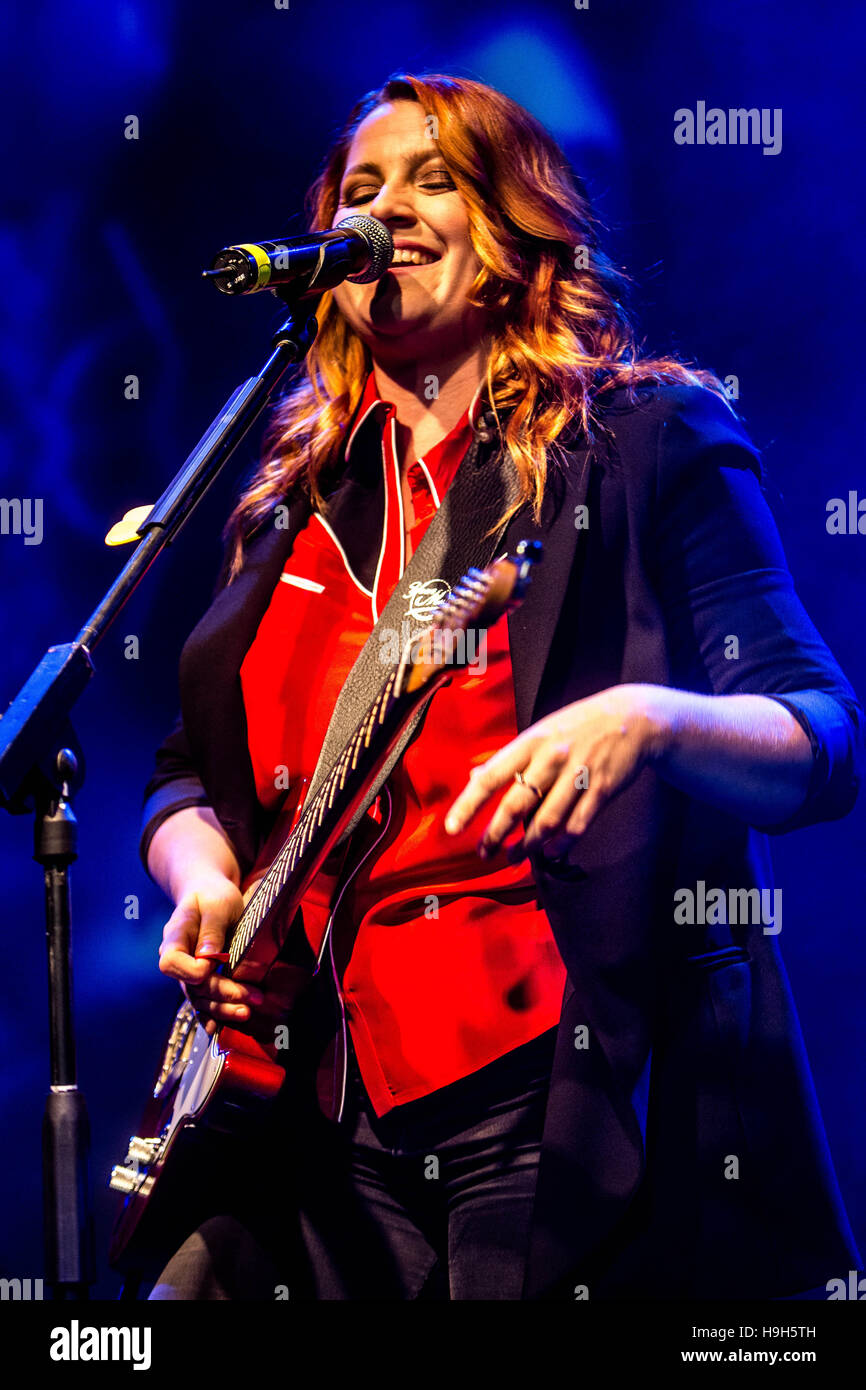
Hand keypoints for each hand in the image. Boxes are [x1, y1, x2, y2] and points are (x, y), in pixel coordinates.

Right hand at [157, 873, 262, 1036]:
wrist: (211, 894)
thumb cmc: (214, 895)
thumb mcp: (217, 904)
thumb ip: (211, 930)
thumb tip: (208, 957)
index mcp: (175, 937)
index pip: (171, 963)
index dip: (193, 971)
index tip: (216, 965)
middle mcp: (178, 958)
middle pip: (191, 986)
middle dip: (221, 994)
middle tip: (252, 997)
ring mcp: (188, 970)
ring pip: (199, 998)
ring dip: (223, 1008)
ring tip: (247, 1012)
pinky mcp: (202, 978)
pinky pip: (203, 1000)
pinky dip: (213, 1014)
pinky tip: (220, 1028)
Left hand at [444, 684, 670, 863]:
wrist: (633, 717)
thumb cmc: (578, 726)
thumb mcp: (541, 732)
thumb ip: (510, 758)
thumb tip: (475, 777)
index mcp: (530, 742)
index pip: (491, 776)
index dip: (469, 805)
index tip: (452, 829)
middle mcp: (551, 758)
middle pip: (516, 804)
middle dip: (496, 834)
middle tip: (484, 854)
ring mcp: (578, 774)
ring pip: (547, 821)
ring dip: (528, 845)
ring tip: (514, 857)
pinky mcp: (602, 789)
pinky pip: (577, 825)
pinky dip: (562, 844)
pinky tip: (550, 853)